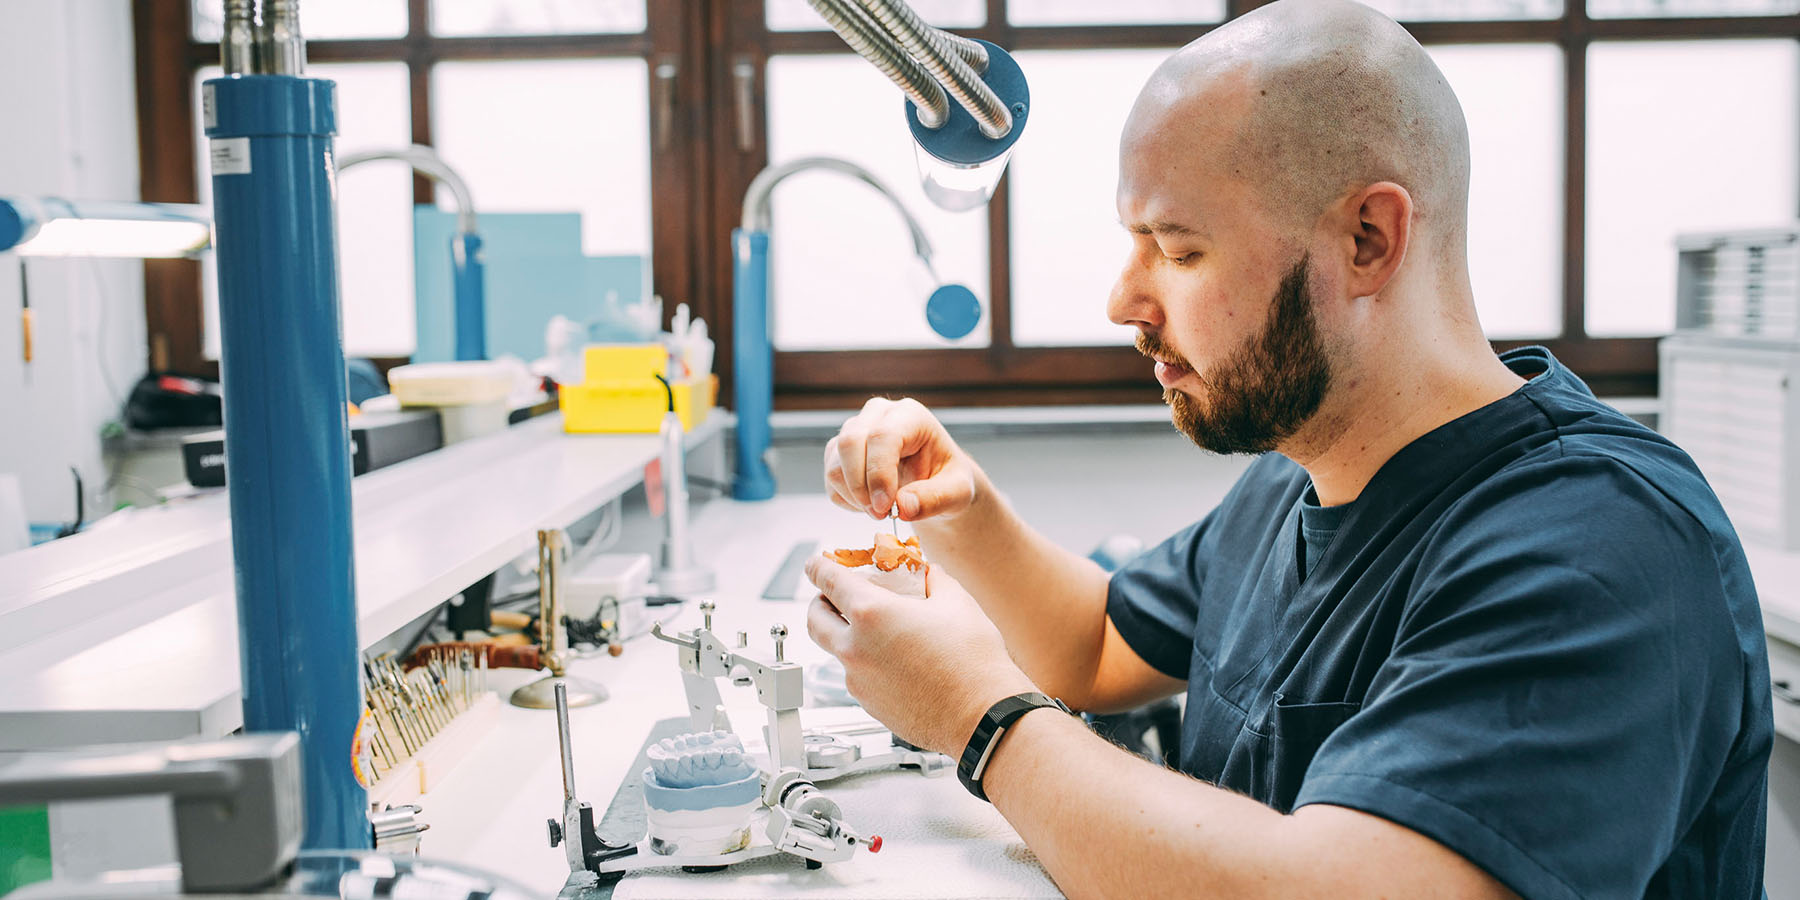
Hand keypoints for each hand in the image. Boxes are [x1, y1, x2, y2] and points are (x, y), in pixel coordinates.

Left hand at [804, 555, 1036, 755]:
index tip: (815, 564)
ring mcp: (858, 680)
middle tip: (835, 598)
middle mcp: (855, 647)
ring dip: (847, 637)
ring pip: (837, 651)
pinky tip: (897, 663)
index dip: (818, 567)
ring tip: (881, 633)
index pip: (827, 580)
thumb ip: (935, 580)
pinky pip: (857, 677)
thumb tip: (930, 573)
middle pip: (815, 620)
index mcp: (871, 613)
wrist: (982, 716)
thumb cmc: (972, 662)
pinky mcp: (868, 704)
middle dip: (820, 604)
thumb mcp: (957, 603)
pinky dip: (867, 665)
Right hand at [823, 397, 979, 522]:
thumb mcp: (958, 492)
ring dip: (854, 497)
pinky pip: (831, 479)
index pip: (882, 436)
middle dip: (861, 486)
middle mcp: (878, 415)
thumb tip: (903, 507)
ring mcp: (855, 430)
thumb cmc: (949, 480)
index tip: (886, 507)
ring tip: (880, 511)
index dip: (879, 473)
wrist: (937, 483)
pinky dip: (847, 500)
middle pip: (850, 443)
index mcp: (911, 415)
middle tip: (881, 514)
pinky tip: (870, 504)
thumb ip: (936, 499)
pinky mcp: (840, 451)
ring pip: (835, 464)